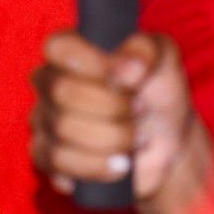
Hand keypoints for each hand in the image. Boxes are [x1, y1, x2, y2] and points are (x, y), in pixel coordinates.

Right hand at [30, 31, 203, 207]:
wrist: (167, 143)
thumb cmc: (157, 92)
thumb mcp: (162, 59)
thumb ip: (144, 51)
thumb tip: (126, 69)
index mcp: (69, 52)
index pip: (59, 48)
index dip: (93, 63)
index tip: (130, 77)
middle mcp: (49, 83)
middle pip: (62, 91)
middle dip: (112, 106)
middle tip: (141, 110)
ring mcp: (45, 121)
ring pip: (62, 129)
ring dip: (112, 138)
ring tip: (137, 139)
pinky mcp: (48, 158)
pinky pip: (58, 163)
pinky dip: (97, 166)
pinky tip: (121, 165)